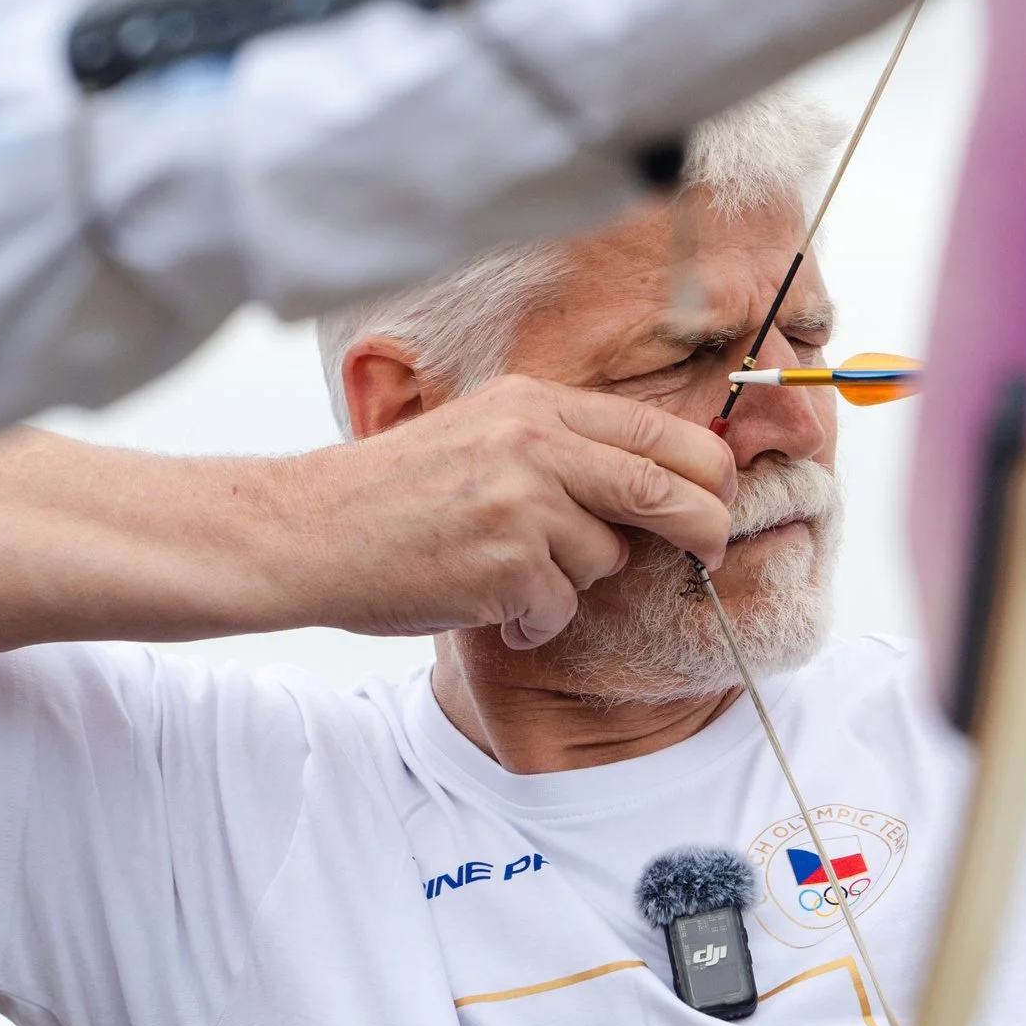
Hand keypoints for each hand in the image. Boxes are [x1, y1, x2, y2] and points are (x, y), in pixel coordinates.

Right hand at [288, 377, 734, 649]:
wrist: (305, 529)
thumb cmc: (396, 492)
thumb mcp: (484, 435)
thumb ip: (563, 447)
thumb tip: (660, 479)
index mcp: (536, 403)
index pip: (659, 429)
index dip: (708, 470)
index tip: (720, 499)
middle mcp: (535, 444)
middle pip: (666, 489)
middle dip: (704, 528)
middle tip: (711, 553)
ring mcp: (521, 504)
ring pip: (606, 558)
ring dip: (572, 581)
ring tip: (508, 572)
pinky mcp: (505, 566)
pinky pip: (560, 608)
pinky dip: (533, 621)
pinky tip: (487, 603)